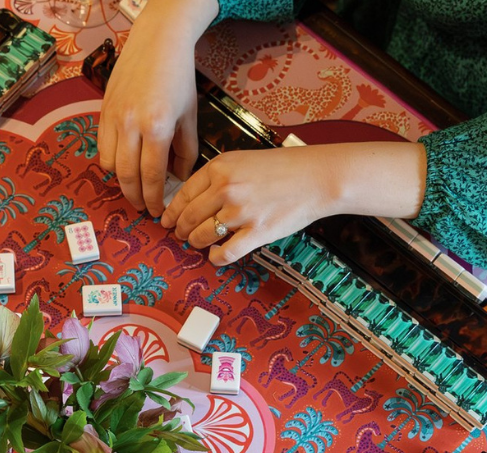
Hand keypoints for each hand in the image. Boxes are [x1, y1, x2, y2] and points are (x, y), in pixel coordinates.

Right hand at [98, 0, 218, 214]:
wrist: (156, 42)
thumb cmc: (178, 77)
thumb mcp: (189, 116)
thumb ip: (186, 151)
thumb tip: (179, 179)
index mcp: (157, 127)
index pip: (151, 175)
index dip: (152, 198)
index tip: (156, 211)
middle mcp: (131, 125)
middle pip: (126, 176)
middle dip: (134, 197)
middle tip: (142, 207)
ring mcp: (113, 118)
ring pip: (109, 165)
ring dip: (120, 181)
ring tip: (132, 185)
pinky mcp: (102, 112)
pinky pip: (101, 148)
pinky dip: (111, 161)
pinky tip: (123, 162)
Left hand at [161, 148, 340, 266]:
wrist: (319, 176)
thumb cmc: (285, 168)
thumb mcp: (244, 160)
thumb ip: (218, 177)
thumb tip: (193, 201)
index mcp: (220, 168)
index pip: (183, 195)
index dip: (172, 212)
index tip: (167, 220)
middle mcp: (226, 188)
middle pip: (187, 218)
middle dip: (180, 230)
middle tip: (180, 235)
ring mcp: (240, 212)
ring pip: (200, 237)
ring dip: (196, 243)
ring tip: (199, 243)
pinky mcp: (255, 232)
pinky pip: (224, 254)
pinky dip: (216, 258)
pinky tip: (217, 254)